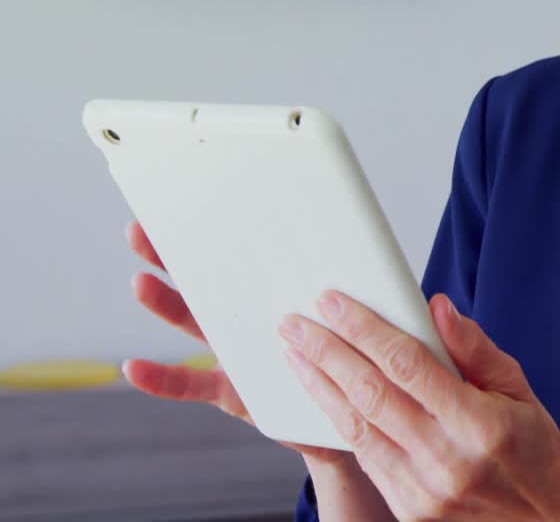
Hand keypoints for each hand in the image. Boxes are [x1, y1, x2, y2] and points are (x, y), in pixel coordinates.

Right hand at [122, 220, 346, 465]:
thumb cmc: (348, 356)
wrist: (345, 414)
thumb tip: (368, 234)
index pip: (239, 256)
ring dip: (163, 304)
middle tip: (140, 231)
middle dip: (169, 256)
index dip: (213, 232)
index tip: (188, 205)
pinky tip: (133, 368)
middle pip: (203, 282)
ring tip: (140, 283)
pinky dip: (160, 379)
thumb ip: (356, 281)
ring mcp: (233, 353)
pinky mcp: (230, 391)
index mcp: (272, 293)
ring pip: (192, 323)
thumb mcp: (355, 312)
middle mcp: (246, 319)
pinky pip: (189, 384)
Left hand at [279, 290, 559, 521]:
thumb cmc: (535, 450)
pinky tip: (325, 398)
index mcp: (479, 422)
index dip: (364, 329)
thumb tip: (437, 309)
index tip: (333, 302)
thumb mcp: (518, 390)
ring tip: (296, 355)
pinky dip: (342, 424)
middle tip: (295, 324)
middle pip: (371, 394)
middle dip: (326, 353)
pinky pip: (367, 459)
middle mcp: (447, 459)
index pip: (407, 364)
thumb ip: (474, 349)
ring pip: (359, 428)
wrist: (550, 520)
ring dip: (321, 387)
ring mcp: (425, 491)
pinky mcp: (411, 512)